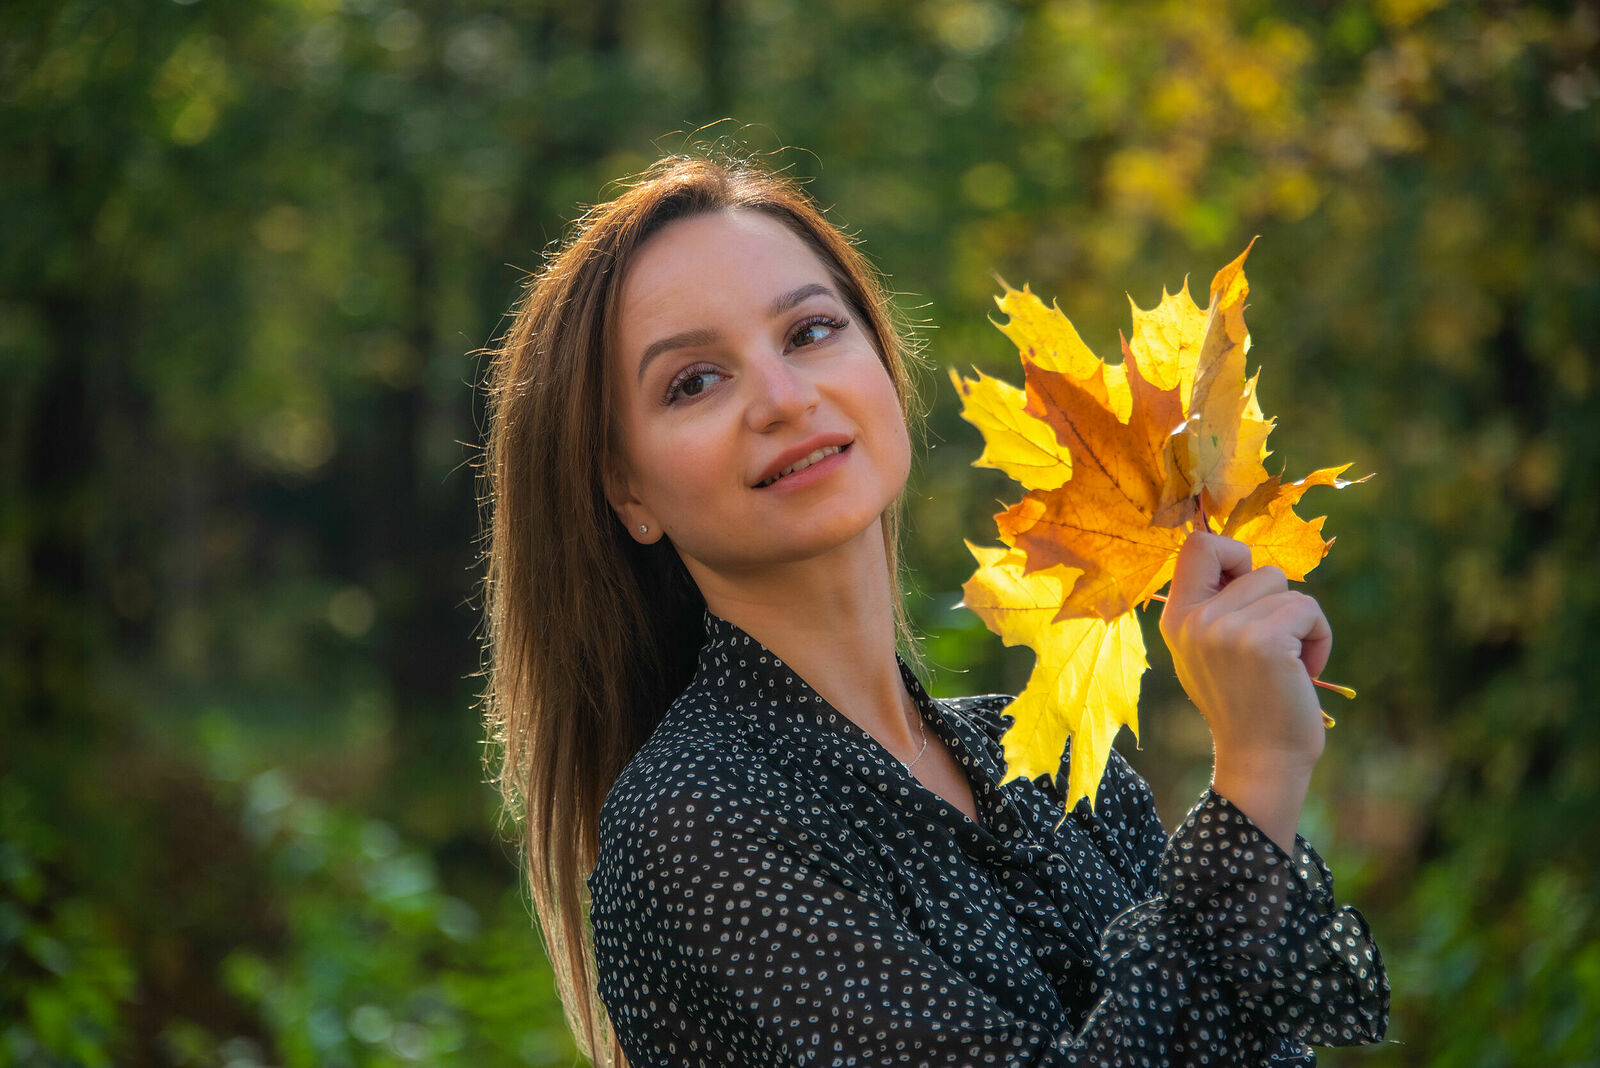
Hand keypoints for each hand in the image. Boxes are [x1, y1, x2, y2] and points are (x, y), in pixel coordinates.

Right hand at [1159, 532, 1331, 850]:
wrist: (1260, 761)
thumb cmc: (1245, 705)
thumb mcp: (1209, 651)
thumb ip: (1215, 607)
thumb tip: (1242, 558)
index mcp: (1175, 618)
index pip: (1198, 544)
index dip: (1233, 555)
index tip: (1246, 593)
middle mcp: (1193, 620)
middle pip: (1255, 564)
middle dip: (1276, 599)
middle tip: (1270, 642)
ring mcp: (1224, 629)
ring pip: (1285, 587)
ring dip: (1300, 622)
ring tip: (1287, 663)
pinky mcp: (1262, 640)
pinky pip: (1308, 609)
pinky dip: (1319, 637)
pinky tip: (1304, 670)